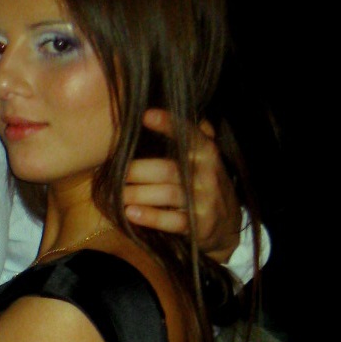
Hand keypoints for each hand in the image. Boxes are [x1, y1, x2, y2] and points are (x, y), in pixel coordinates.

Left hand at [124, 111, 240, 262]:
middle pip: (168, 169)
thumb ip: (186, 140)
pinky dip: (150, 217)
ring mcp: (205, 201)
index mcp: (206, 154)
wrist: (228, 226)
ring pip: (167, 194)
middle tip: (112, 171)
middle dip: (137, 170)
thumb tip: (150, 115)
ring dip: (138, 194)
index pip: (189, 135)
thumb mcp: (203, 161)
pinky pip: (172, 221)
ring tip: (115, 195)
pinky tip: (130, 213)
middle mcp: (208, 175)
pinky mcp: (200, 226)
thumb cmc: (204, 186)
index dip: (168, 124)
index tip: (145, 115)